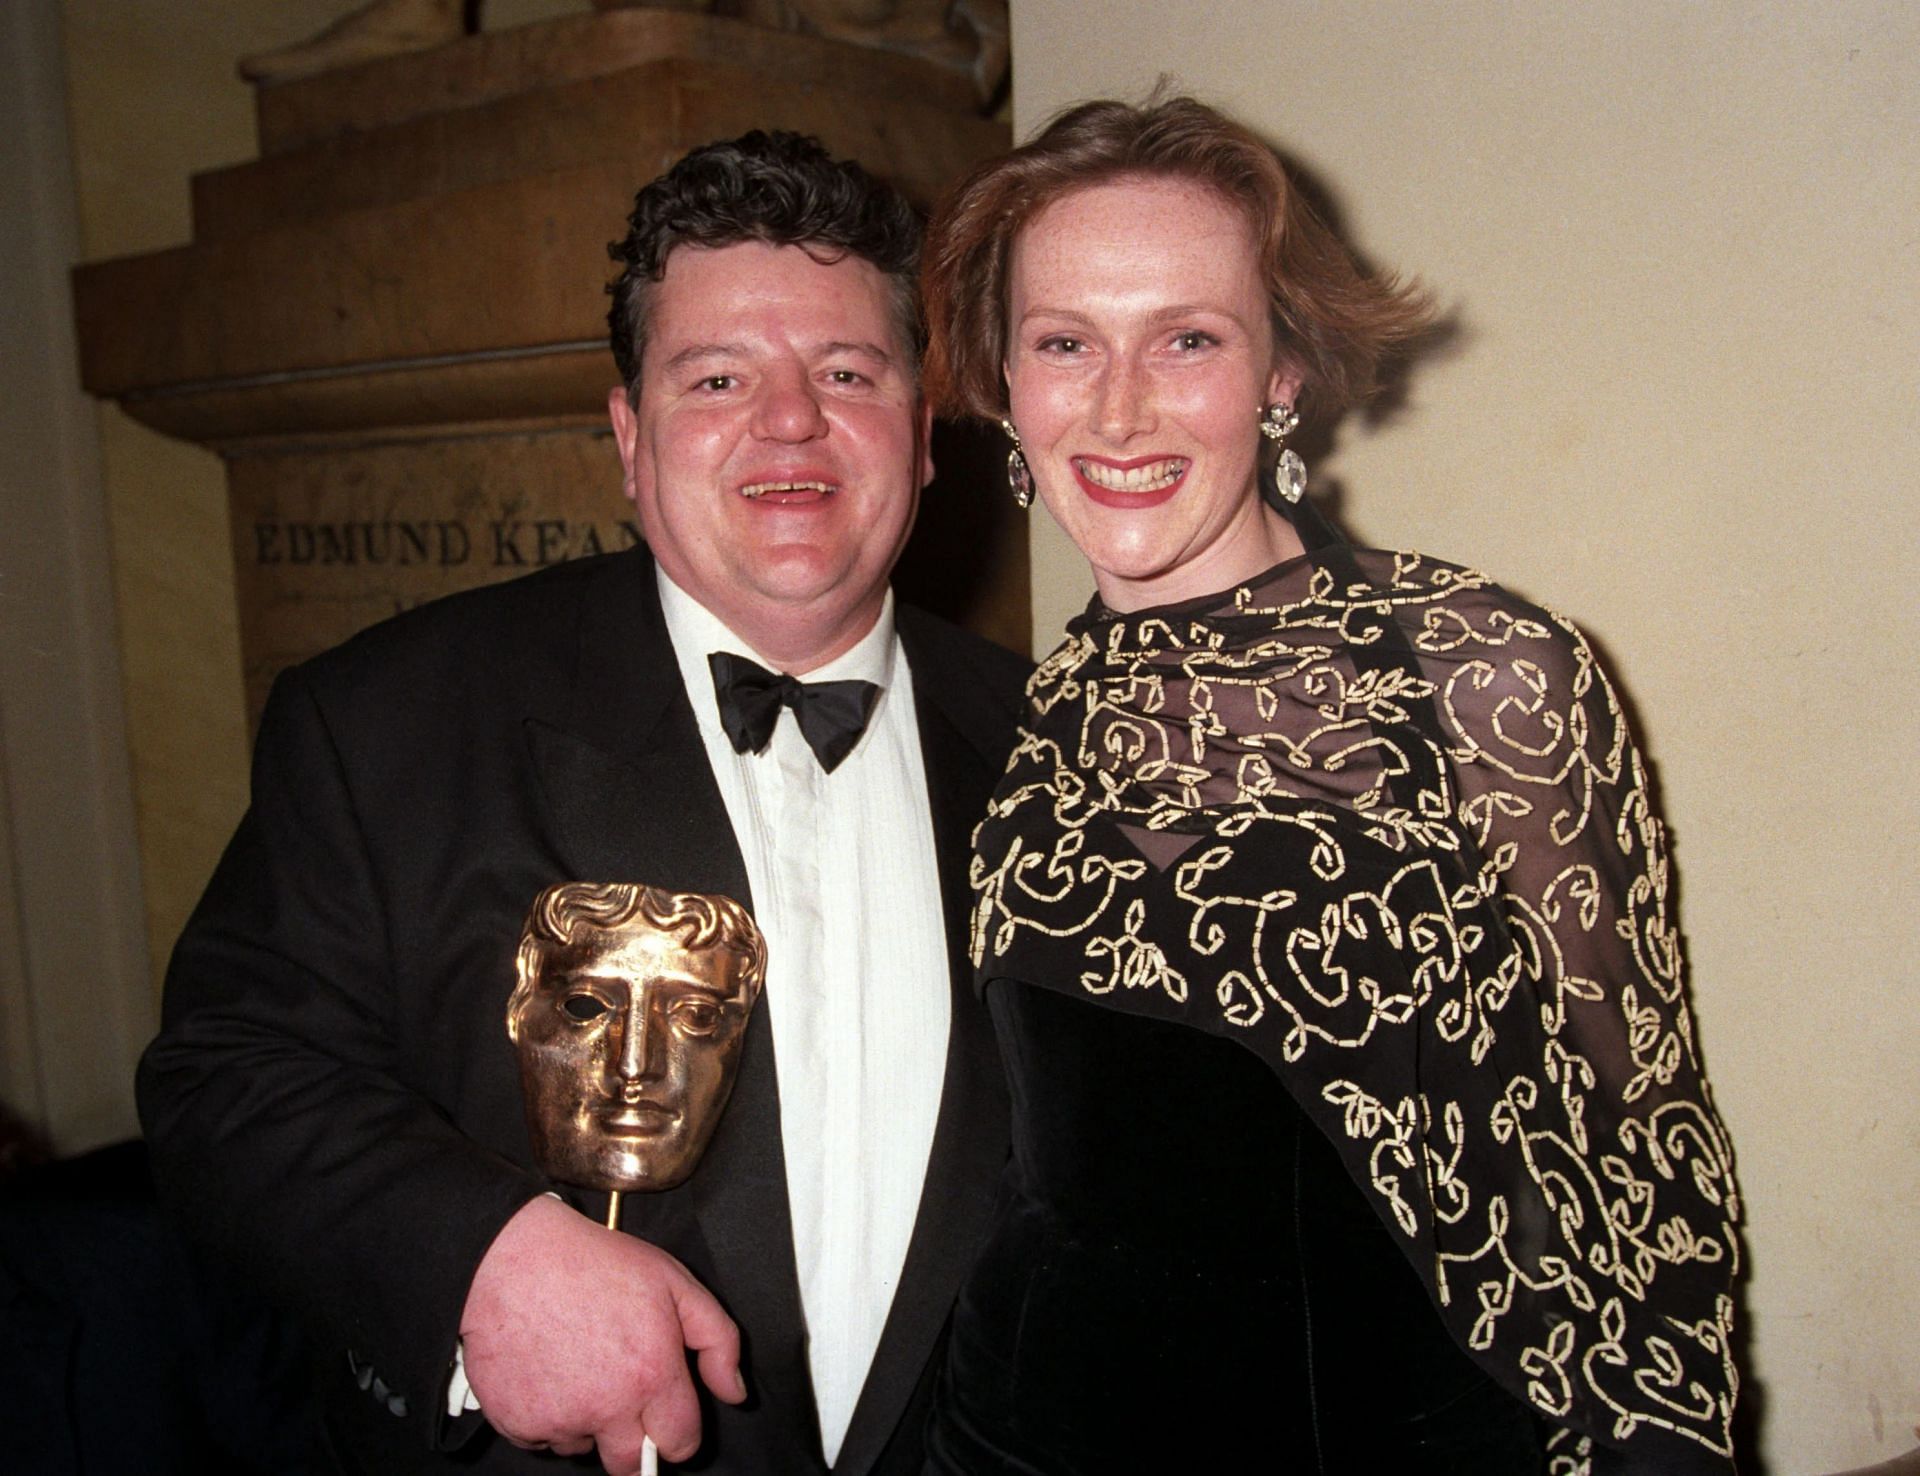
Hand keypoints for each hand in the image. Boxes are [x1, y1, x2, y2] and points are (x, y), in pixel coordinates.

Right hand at [459, 1196, 745, 1472]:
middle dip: (635, 1441)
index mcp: (651, 1376)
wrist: (513, 1256)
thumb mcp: (675, 1283)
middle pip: (632, 1464)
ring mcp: (558, 1419)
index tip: (667, 1414)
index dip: (679, 1429)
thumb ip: (719, 1341)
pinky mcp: (517, 1423)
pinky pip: (542, 1440)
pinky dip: (548, 1416)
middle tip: (622, 1396)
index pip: (681, 1444)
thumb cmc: (595, 1264)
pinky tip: (549, 1370)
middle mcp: (606, 1407)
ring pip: (584, 1449)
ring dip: (588, 1423)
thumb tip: (734, 1393)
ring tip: (580, 1366)